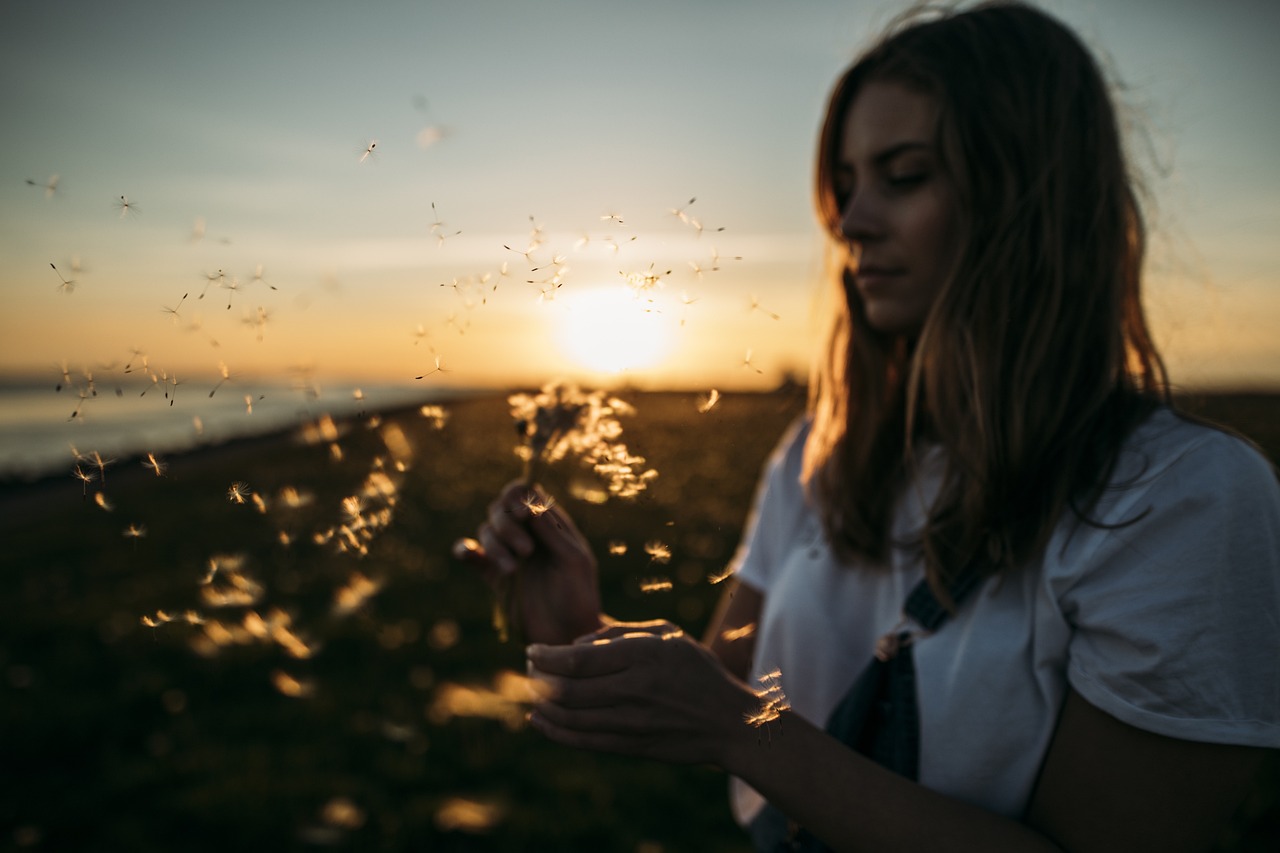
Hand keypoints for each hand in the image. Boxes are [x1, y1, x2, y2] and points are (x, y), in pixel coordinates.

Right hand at [453, 480, 601, 644]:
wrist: (567, 635)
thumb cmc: (579, 597)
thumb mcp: (574, 561)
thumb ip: (553, 533)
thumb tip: (532, 504)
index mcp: (550, 524)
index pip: (526, 493)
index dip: (518, 496)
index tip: (523, 514)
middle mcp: (527, 533)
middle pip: (501, 509)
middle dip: (508, 526)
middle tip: (527, 552)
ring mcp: (508, 553)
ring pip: (487, 531)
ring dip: (496, 546)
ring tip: (513, 570)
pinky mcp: (493, 575)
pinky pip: (471, 554)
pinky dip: (464, 549)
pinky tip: (468, 553)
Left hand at [525, 625, 761, 766]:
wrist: (728, 722)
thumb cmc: (696, 670)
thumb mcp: (668, 635)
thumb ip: (620, 633)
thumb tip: (575, 644)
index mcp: (643, 655)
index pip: (579, 659)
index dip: (546, 656)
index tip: (531, 651)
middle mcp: (635, 689)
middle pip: (568, 689)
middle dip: (538, 679)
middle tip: (527, 671)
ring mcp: (633, 722)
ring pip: (571, 717)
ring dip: (542, 705)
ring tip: (530, 693)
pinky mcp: (632, 746)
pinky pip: (583, 741)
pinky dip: (555, 732)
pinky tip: (539, 721)